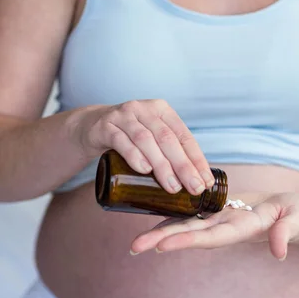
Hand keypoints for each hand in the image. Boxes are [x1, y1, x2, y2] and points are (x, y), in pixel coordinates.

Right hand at [71, 99, 213, 194]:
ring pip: (146, 140)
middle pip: (168, 139)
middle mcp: (145, 109)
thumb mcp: (152, 139)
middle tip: (193, 188)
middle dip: (183, 166)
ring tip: (172, 186)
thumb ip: (170, 153)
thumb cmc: (130, 137)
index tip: (206, 182)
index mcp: (162, 111)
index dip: (197, 160)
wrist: (92, 127)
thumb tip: (197, 183)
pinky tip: (144, 170)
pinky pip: (121, 141)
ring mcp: (123, 116)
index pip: (184, 136)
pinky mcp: (105, 126)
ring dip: (161, 165)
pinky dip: (134, 156)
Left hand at [130, 192, 298, 260]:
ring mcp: (220, 221)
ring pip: (186, 226)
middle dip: (162, 241)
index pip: (211, 237)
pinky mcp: (219, 211)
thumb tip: (279, 251)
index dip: (187, 241)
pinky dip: (173, 217)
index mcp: (242, 230)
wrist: (295, 212)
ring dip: (161, 233)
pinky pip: (192, 215)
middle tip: (134, 247)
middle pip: (190, 235)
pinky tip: (153, 217)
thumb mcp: (298, 219)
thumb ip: (287, 232)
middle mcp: (225, 229)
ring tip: (136, 242)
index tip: (163, 246)